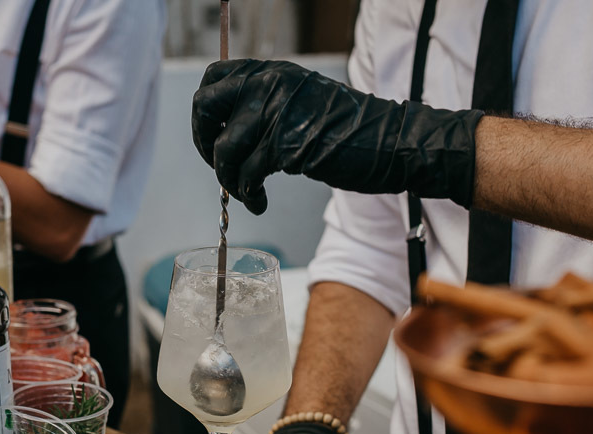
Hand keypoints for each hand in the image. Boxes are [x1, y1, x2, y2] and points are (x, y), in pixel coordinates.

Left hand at [192, 59, 483, 214]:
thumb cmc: (347, 130)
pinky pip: (247, 174)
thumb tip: (225, 130)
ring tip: (247, 194)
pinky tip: (259, 202)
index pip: (214, 79)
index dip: (205, 114)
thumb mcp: (300, 101)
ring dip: (229, 179)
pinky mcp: (285, 144)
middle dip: (204, 144)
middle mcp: (269, 83)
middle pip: (205, 107)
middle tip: (222, 168)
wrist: (388, 142)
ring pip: (224, 149)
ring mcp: (276, 111)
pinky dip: (248, 194)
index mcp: (271, 70)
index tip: (214, 138)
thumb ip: (266, 104)